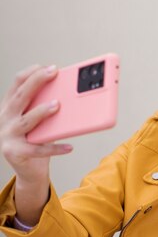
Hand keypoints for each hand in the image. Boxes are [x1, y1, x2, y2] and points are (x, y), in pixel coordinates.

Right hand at [0, 65, 71, 182]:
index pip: (17, 83)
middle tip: (53, 73)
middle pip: (21, 96)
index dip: (32, 73)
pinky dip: (55, 148)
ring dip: (42, 111)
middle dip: (36, 81)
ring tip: (57, 105)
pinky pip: (38, 150)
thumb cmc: (36, 139)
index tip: (49, 67)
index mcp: (9, 106)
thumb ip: (48, 106)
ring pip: (26, 121)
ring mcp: (7, 135)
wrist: (28, 169)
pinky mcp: (15, 152)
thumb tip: (72, 94)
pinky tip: (69, 147)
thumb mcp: (40, 120)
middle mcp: (4, 118)